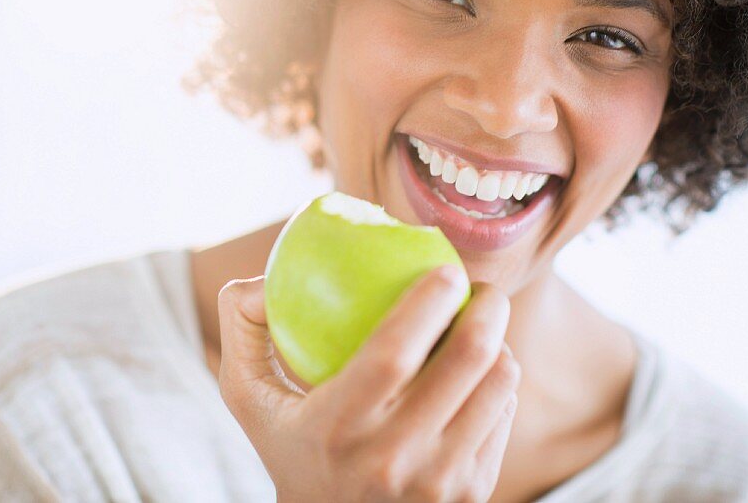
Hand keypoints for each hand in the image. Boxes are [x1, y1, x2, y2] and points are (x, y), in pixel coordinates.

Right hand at [216, 265, 520, 501]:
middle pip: (468, 358)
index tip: (445, 267)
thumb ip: (244, 330)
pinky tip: (478, 372)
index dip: (430, 299)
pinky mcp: (472, 494)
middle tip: (479, 287)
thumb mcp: (250, 399)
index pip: (394, 351)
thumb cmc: (293, 447)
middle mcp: (392, 458)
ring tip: (480, 326)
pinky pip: (503, 413)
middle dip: (488, 305)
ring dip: (498, 340)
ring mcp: (438, 481)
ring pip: (498, 382)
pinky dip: (497, 382)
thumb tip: (261, 279)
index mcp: (337, 426)